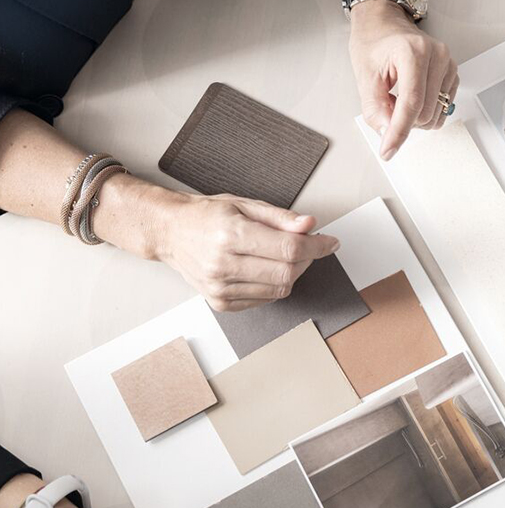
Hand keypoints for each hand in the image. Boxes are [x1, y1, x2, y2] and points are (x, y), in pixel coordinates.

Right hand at [147, 185, 338, 311]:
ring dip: (293, 272)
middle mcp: (223, 265)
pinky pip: (265, 299)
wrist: (170, 232)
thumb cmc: (206, 215)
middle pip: (287, 273)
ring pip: (279, 290)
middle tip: (308, 245)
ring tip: (283, 254)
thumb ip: (280, 218)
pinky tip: (266, 268)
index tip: (330, 242)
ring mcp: (220, 288)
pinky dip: (275, 285)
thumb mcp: (244, 204)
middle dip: (307, 259)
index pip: (289, 249)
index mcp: (230, 235)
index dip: (317, 246)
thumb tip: (310, 225)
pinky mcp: (221, 303)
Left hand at [349, 0, 458, 160]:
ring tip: (398, 98)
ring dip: (414, 117)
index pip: (411, 103)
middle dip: (403, 120)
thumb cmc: (374, 44)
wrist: (384, 24)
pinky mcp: (453, 75)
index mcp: (413, 52)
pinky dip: (424, 112)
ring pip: (435, 116)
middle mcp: (437, 56)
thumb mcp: (365, 75)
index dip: (398, 132)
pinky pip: (442, 110)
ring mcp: (449, 65)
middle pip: (424, 114)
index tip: (388, 150)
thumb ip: (374, 108)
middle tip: (387, 104)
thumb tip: (387, 133)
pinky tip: (413, 97)